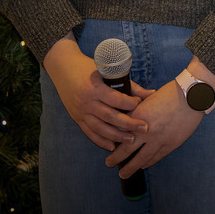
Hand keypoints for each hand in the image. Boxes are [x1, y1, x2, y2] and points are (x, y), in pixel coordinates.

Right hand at [42, 36, 152, 150]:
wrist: (63, 68)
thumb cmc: (89, 67)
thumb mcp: (107, 72)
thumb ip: (129, 85)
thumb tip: (151, 94)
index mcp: (95, 88)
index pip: (115, 99)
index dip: (129, 103)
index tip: (141, 104)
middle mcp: (87, 102)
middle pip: (110, 116)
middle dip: (128, 124)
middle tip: (144, 128)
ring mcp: (80, 112)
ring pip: (100, 128)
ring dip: (117, 136)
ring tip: (131, 140)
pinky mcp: (77, 118)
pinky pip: (89, 132)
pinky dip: (101, 141)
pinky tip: (112, 146)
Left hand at [105, 80, 202, 177]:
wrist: (192, 96)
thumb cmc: (171, 93)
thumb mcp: (149, 99)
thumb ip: (138, 111)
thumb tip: (128, 119)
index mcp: (138, 116)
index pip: (120, 133)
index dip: (113, 141)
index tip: (109, 145)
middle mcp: (146, 131)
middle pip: (126, 150)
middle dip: (116, 159)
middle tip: (109, 164)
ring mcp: (159, 139)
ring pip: (141, 159)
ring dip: (131, 167)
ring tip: (124, 173)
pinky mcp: (171, 144)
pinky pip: (156, 157)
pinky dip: (149, 163)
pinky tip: (144, 165)